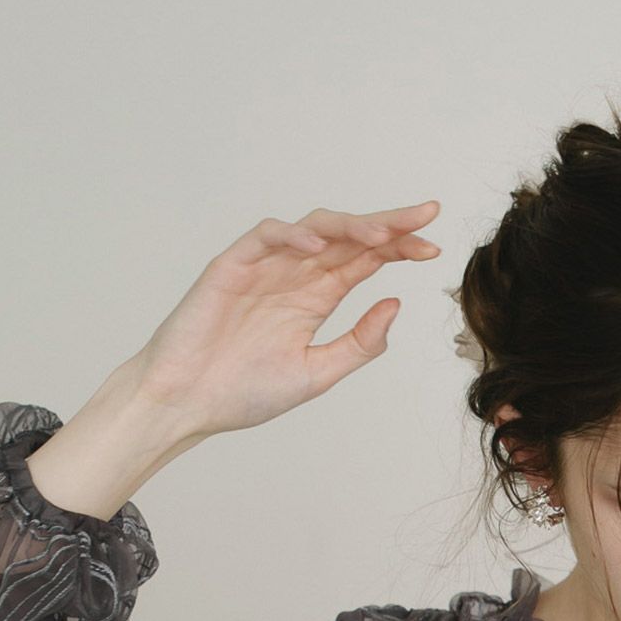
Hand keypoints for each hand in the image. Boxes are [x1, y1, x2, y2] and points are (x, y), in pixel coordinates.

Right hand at [128, 201, 441, 440]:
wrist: (187, 404)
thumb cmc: (243, 392)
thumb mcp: (317, 373)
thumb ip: (358, 343)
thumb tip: (395, 304)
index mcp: (315, 298)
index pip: (365, 261)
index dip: (399, 250)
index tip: (434, 249)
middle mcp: (294, 275)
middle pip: (349, 238)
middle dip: (388, 225)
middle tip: (426, 216)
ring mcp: (264, 266)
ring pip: (314, 229)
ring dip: (350, 227)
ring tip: (382, 235)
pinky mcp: (232, 265)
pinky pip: (266, 237)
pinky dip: (293, 235)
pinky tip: (320, 245)